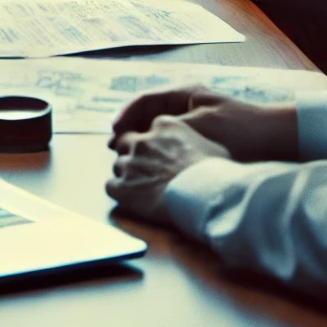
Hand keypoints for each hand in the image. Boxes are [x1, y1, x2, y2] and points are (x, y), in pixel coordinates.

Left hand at [106, 115, 230, 223]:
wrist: (205, 196)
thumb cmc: (216, 173)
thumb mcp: (213, 147)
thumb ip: (197, 142)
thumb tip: (201, 149)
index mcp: (164, 126)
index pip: (149, 129)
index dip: (153, 143)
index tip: (160, 154)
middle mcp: (142, 141)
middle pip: (126, 143)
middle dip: (133, 154)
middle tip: (146, 170)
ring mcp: (130, 163)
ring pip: (118, 165)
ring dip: (127, 175)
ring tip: (144, 188)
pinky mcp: (122, 187)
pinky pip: (111, 186)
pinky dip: (119, 192)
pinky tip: (133, 200)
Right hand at [110, 86, 298, 162]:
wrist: (281, 140)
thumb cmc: (243, 130)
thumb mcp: (202, 127)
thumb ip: (171, 131)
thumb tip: (142, 139)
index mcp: (187, 93)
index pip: (146, 100)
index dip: (126, 115)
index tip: (114, 131)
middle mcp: (190, 104)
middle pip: (150, 115)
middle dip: (131, 130)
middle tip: (117, 148)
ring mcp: (197, 121)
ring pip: (160, 130)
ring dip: (145, 142)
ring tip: (132, 157)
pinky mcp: (205, 139)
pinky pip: (174, 142)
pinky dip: (161, 150)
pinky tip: (157, 164)